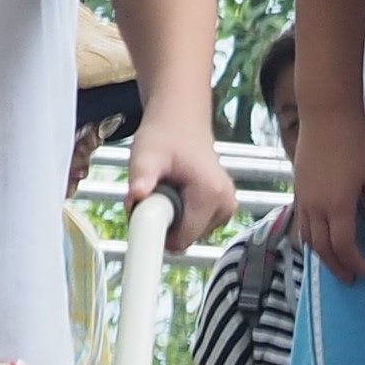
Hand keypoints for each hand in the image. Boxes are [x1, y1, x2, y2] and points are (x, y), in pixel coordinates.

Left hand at [123, 112, 237, 251]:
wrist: (181, 123)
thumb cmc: (164, 137)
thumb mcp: (146, 155)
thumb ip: (141, 177)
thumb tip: (136, 196)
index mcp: (211, 195)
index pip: (180, 240)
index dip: (156, 228)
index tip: (145, 206)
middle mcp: (226, 204)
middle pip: (184, 239)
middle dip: (163, 222)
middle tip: (155, 192)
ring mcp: (227, 208)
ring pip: (189, 235)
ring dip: (171, 219)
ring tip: (166, 189)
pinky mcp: (224, 210)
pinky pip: (195, 227)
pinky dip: (181, 216)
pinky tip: (177, 193)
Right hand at [292, 104, 364, 284]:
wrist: (326, 116)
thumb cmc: (356, 143)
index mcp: (338, 206)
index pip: (344, 245)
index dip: (354, 262)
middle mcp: (316, 208)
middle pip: (323, 248)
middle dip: (337, 266)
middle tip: (349, 279)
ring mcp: (304, 199)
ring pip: (308, 238)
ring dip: (321, 256)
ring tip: (335, 264)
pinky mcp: (298, 191)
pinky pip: (301, 224)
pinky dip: (310, 239)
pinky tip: (319, 241)